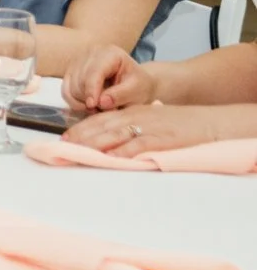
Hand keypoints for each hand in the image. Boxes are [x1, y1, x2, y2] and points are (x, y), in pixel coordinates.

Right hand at [64, 44, 160, 112]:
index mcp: (109, 53)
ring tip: (100, 108)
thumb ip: (121, 95)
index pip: (94, 72)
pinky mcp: (71, 72)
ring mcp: (78, 61)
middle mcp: (90, 53)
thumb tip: (102, 102)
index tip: (93, 106)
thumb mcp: (138, 91)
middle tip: (105, 110)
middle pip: (80, 80)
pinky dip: (74, 102)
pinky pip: (65, 91)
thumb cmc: (139, 86)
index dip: (91, 90)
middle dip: (90, 99)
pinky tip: (89, 105)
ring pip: (71, 87)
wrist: (135, 84)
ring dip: (83, 102)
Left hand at [64, 104, 216, 156]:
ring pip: (116, 134)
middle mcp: (136, 117)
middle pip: (102, 127)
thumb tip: (107, 142)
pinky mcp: (162, 139)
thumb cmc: (178, 123)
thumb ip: (129, 127)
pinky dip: (124, 151)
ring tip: (78, 152)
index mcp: (131, 111)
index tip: (63, 138)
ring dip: (95, 144)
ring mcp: (148, 127)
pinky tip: (111, 157)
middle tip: (62, 147)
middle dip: (80, 137)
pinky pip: (139, 145)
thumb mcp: (149, 119)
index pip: (99, 119)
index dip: (80, 129)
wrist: (208, 122)